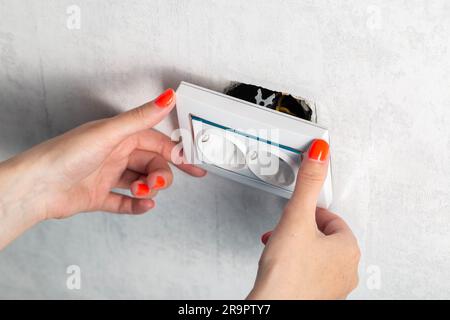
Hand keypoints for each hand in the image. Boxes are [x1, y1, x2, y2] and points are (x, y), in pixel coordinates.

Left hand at [0, 88, 205, 248]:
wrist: (36, 188)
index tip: (191, 162)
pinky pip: (125, 202)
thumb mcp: (110, 133)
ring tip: (143, 192)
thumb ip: (142, 118)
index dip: (176, 152)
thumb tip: (167, 98)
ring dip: (148, 189)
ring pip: (141, 182)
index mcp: (120, 137)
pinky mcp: (99, 196)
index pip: (157, 142)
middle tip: (158, 182)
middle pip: (151, 164)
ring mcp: (107, 176)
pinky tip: (144, 205)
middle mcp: (115, 155)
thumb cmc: (65, 155)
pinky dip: (137, 205)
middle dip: (161, 175)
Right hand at [248, 139, 359, 299]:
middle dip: (300, 232)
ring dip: (296, 248)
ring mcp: (334, 286)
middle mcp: (347, 269)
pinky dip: (295, 266)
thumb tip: (320, 153)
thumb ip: (308, 183)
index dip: (307, 214)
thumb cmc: (287, 273)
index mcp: (348, 248)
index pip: (330, 218)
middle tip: (285, 235)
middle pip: (322, 236)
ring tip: (280, 251)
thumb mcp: (296, 217)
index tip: (294, 218)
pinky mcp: (318, 296)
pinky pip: (309, 272)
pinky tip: (281, 267)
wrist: (274, 305)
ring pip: (315, 254)